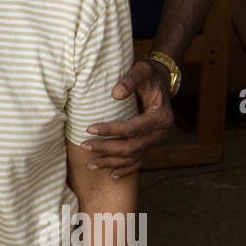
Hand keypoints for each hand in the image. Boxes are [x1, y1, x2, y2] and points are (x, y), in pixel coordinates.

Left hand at [81, 58, 173, 176]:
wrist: (161, 79)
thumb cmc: (150, 74)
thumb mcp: (142, 71)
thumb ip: (130, 80)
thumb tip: (115, 94)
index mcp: (161, 117)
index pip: (133, 128)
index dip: (111, 130)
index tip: (89, 128)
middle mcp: (161, 132)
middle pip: (132, 147)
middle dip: (106, 149)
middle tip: (84, 146)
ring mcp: (156, 140)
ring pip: (134, 157)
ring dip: (112, 162)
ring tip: (91, 165)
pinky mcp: (150, 143)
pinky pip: (139, 160)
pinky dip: (126, 169)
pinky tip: (112, 175)